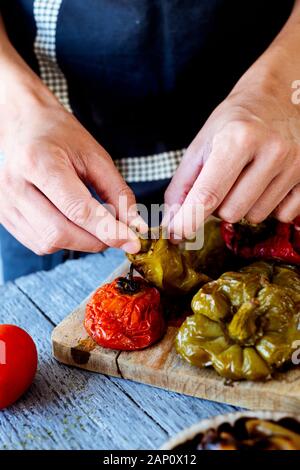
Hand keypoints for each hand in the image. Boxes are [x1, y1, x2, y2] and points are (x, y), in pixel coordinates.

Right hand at [0, 90, 144, 254]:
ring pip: (49, 243)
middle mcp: (16, 185)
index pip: (78, 210)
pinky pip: (38, 243)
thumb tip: (135, 226)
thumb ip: (118, 193)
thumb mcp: (96, 156)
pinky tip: (71, 223)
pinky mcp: (4, 215)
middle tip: (116, 233)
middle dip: (96, 240)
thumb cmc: (61, 136)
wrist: (24, 124)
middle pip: (61, 233)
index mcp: (39, 163)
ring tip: (92, 222)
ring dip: (80, 242)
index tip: (132, 241)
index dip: (109, 231)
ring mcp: (6, 203)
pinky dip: (62, 241)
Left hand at [165, 69, 299, 238]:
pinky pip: (282, 216)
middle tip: (223, 182)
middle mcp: (271, 151)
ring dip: (244, 205)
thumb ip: (183, 184)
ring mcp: (295, 165)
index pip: (208, 194)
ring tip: (247, 178)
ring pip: (255, 216)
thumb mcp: (202, 144)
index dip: (188, 221)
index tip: (176, 234)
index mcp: (237, 138)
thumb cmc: (235, 122)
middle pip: (230, 212)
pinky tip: (268, 182)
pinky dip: (269, 206)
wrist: (279, 97)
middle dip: (219, 205)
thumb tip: (173, 224)